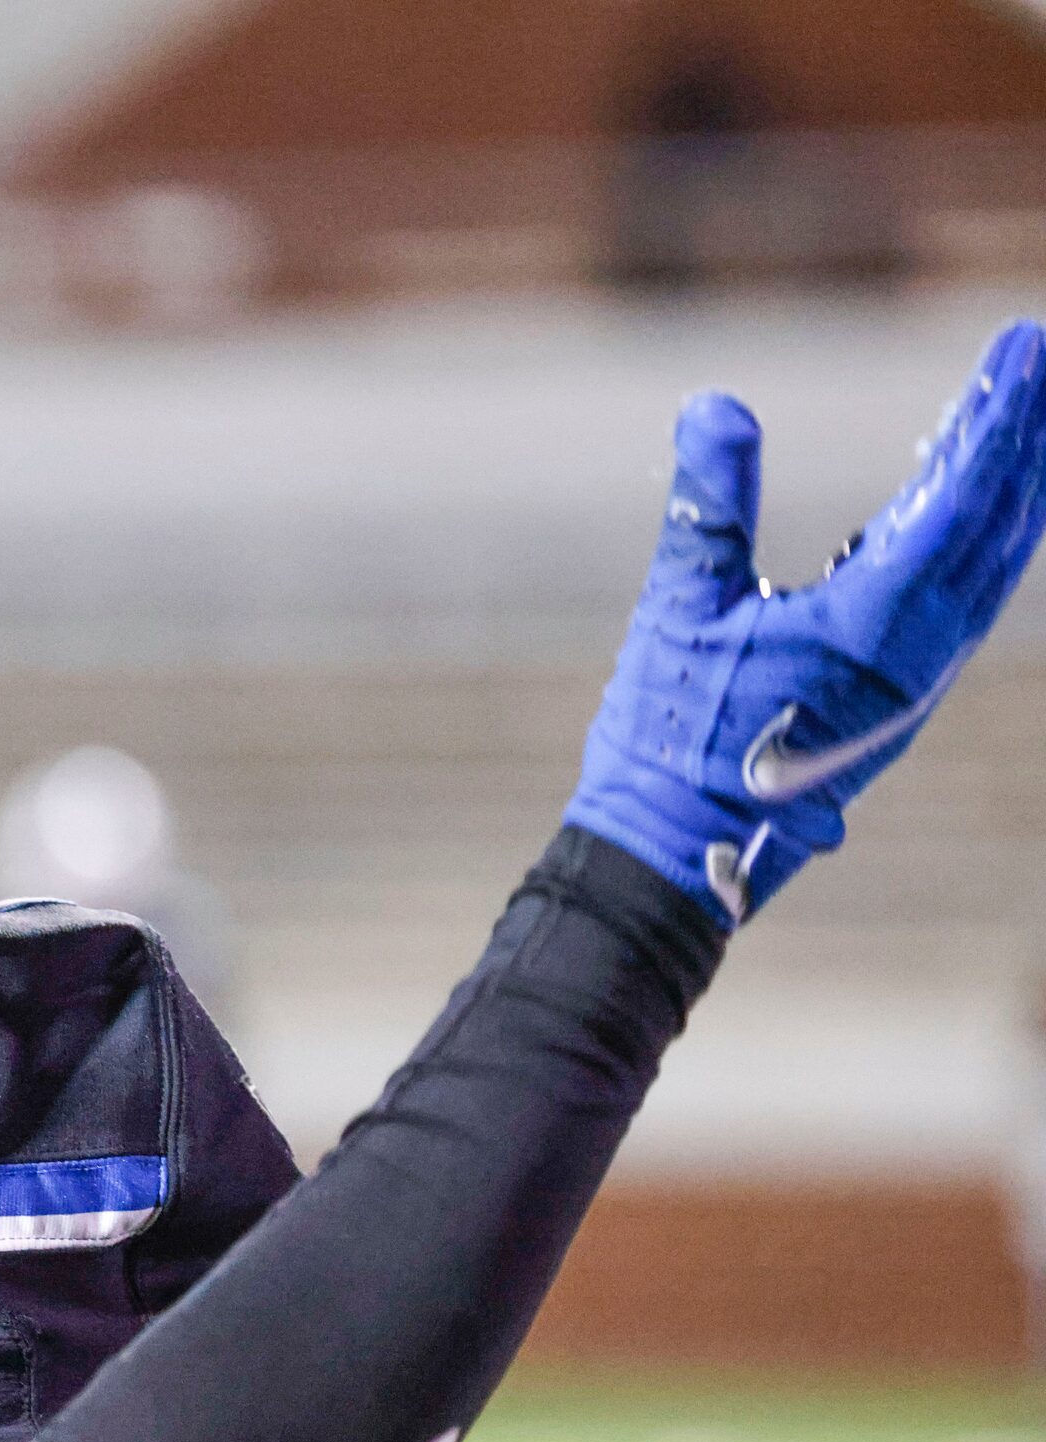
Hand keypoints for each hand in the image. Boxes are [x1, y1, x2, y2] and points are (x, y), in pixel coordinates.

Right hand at [566, 320, 1045, 926]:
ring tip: (1015, 417)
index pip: (959, 498)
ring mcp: (917, 681)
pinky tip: (961, 511)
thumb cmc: (671, 739)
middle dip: (1020, 436)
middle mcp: (920, 655)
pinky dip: (976, 539)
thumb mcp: (679, 608)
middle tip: (1029, 358)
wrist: (677, 853)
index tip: (1019, 347)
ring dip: (1009, 486)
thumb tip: (715, 404)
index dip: (996, 417)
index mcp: (874, 626)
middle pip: (997, 524)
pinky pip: (963, 600)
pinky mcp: (899, 697)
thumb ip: (710, 502)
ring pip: (990, 565)